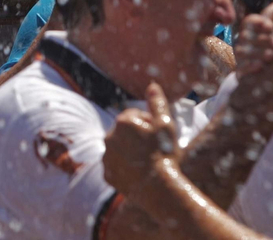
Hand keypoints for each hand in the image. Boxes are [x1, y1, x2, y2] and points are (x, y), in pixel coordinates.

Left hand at [103, 83, 179, 198]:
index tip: (157, 135)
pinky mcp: (108, 175)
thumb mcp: (165, 124)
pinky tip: (139, 172)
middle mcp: (109, 137)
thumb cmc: (164, 153)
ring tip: (147, 161)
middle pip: (125, 131)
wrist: (159, 188)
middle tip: (154, 148)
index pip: (135, 115)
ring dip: (130, 151)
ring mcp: (107, 157)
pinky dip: (125, 167)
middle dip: (137, 136)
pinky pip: (116, 166)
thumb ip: (157, 103)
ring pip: (119, 148)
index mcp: (122, 122)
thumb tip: (151, 85)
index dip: (149, 123)